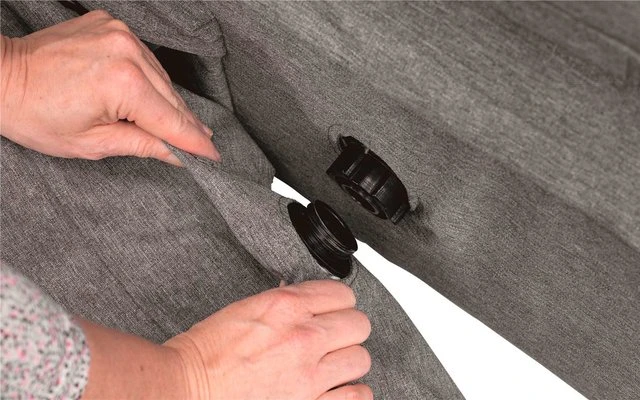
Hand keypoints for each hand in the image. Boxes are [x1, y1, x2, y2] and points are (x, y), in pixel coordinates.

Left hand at [0, 10, 218, 165]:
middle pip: (171, 98)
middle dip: (186, 124)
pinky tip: (153, 97)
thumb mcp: (91, 144)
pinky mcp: (112, 25)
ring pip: (161, 77)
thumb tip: (175, 153)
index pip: (171, 120)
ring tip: (183, 126)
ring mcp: (119, 33)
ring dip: (169, 102)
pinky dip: (150, 79)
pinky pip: (144, 59)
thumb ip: (141, 146)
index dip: (195, 142)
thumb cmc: (34, 115)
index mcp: (123, 83)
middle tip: (204, 144)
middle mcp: (127, 51)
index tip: (214, 156)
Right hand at [164, 280, 372, 399]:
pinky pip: (357, 395)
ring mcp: (309, 375)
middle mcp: (303, 337)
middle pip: (359, 324)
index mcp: (285, 306)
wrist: (186, 388)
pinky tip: (335, 388)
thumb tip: (309, 301)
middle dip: (347, 328)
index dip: (337, 301)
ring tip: (332, 364)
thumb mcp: (247, 308)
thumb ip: (285, 303)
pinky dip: (350, 391)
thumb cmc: (207, 351)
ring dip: (348, 360)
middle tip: (333, 335)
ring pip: (361, 359)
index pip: (343, 293)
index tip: (331, 309)